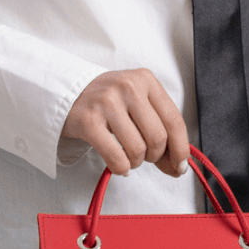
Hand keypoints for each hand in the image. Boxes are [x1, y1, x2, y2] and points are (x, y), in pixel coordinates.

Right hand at [61, 69, 189, 177]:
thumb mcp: (137, 101)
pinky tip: (120, 165)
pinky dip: (121, 168)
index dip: (181, 148)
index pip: (174, 120)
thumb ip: (159, 126)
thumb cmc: (109, 100)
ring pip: (138, 149)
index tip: (181, 165)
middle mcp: (128, 87)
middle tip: (147, 158)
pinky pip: (116, 157)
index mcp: (146, 80)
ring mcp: (107, 102)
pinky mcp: (88, 121)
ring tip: (130, 158)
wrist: (67, 92)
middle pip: (158, 137)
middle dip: (156, 156)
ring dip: (137, 162)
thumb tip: (178, 164)